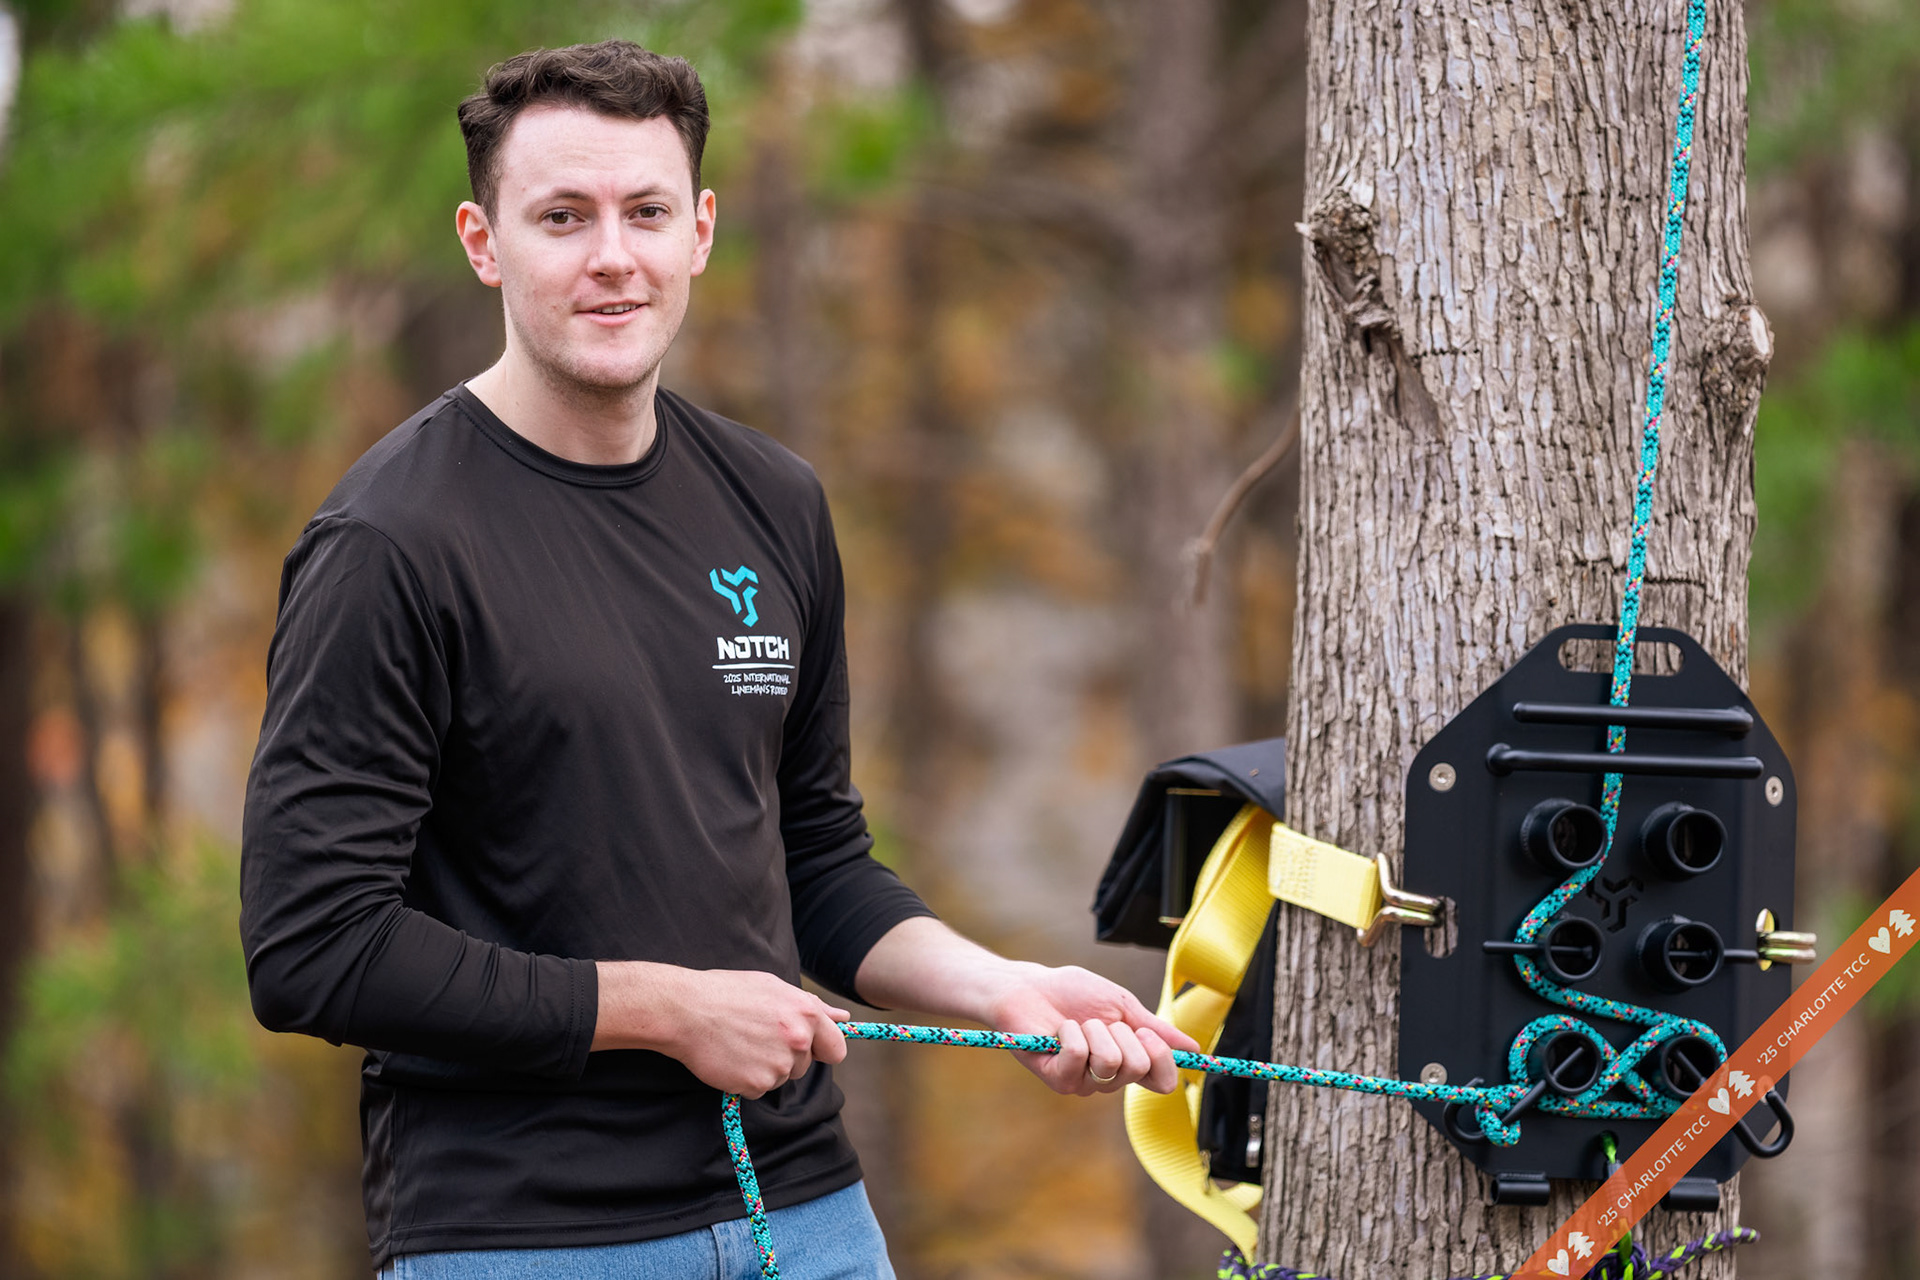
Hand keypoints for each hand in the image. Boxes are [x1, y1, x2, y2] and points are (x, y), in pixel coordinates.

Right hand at [593, 962, 848, 1098]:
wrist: (686, 1010)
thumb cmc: (728, 993)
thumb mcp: (774, 988)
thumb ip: (813, 1006)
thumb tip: (844, 1018)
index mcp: (807, 1013)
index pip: (836, 1049)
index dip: (821, 1051)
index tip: (806, 1049)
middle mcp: (798, 1040)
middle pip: (804, 1066)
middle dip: (785, 1057)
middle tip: (756, 1037)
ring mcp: (778, 1065)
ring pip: (781, 1078)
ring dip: (764, 1068)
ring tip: (740, 1044)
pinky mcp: (756, 1085)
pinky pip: (758, 1090)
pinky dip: (745, 1080)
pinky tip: (730, 1058)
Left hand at [984, 962, 1198, 1096]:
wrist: (1030, 987)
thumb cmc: (1072, 994)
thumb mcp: (1122, 1005)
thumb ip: (1156, 1029)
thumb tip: (1194, 1048)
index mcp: (1128, 1061)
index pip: (1163, 1082)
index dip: (1162, 1057)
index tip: (1144, 1030)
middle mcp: (1108, 1079)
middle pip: (1139, 1067)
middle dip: (1122, 1032)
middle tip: (1099, 1021)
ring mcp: (1083, 1082)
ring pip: (1111, 1062)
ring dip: (1094, 1029)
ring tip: (1076, 1024)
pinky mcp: (1058, 1079)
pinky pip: (1079, 1056)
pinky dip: (1071, 1033)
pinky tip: (1059, 1031)